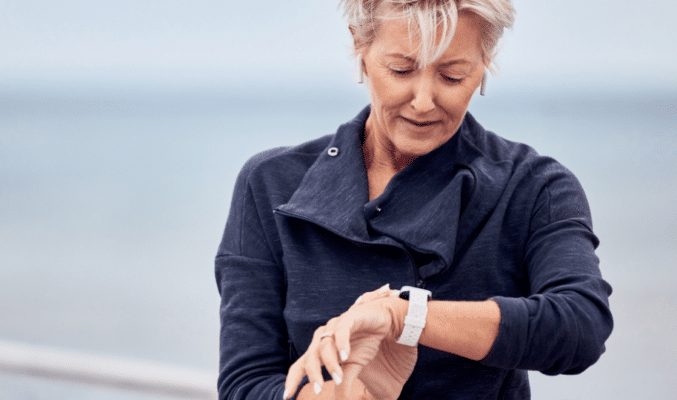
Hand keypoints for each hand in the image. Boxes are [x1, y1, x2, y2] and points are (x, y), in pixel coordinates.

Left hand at [284, 284, 415, 399]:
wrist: (383, 322)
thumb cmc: (364, 343)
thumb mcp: (353, 367)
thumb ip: (344, 382)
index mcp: (320, 349)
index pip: (301, 365)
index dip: (293, 379)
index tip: (287, 396)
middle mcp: (323, 337)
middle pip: (310, 357)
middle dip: (313, 374)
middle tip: (318, 390)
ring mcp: (334, 326)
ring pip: (324, 346)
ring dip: (331, 364)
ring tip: (338, 378)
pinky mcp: (348, 318)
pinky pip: (341, 331)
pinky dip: (341, 344)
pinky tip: (345, 356)